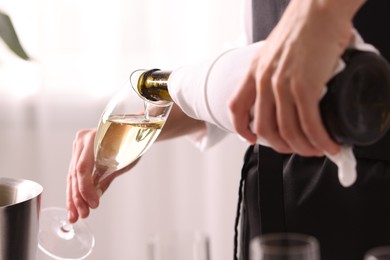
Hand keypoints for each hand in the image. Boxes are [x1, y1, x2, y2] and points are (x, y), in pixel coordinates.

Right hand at [66, 128, 138, 222]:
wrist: (132, 129)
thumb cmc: (132, 142)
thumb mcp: (123, 161)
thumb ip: (106, 177)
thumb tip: (95, 198)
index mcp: (92, 138)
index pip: (83, 168)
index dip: (86, 189)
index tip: (93, 204)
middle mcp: (81, 140)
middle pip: (74, 173)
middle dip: (77, 197)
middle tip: (82, 215)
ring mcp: (78, 146)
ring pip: (72, 176)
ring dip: (73, 198)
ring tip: (75, 216)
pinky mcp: (78, 154)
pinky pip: (74, 175)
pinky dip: (75, 191)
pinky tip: (74, 206)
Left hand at [228, 0, 361, 155]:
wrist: (318, 9)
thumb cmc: (302, 27)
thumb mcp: (274, 51)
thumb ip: (274, 73)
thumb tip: (287, 94)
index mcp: (254, 72)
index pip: (236, 107)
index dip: (241, 128)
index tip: (251, 139)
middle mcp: (264, 81)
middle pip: (264, 128)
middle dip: (280, 146)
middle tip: (294, 148)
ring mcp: (282, 85)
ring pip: (287, 131)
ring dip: (302, 148)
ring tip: (315, 150)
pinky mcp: (305, 86)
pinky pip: (309, 124)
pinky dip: (319, 140)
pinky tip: (327, 145)